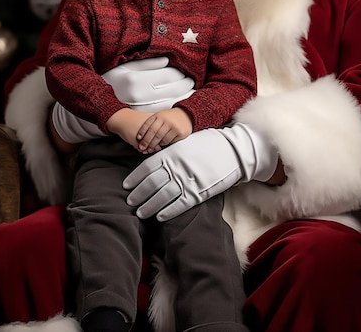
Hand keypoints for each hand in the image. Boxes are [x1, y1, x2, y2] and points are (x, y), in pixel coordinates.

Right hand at [102, 57, 194, 111]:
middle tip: (191, 82)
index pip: (167, 76)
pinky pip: (162, 115)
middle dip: (185, 86)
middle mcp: (138, 97)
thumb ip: (147, 63)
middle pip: (172, 91)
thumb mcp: (126, 66)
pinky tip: (179, 104)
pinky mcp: (141, 120)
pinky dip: (174, 109)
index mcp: (135, 80)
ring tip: (189, 92)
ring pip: (170, 105)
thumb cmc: (113, 78)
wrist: (98, 100)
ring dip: (183, 98)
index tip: (186, 73)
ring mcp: (140, 110)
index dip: (180, 75)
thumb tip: (167, 60)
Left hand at [123, 122, 278, 220]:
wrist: (234, 150)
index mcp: (172, 153)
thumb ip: (171, 152)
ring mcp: (187, 180)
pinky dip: (168, 211)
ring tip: (140, 212)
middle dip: (138, 194)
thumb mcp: (187, 142)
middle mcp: (176, 167)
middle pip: (151, 184)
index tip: (127, 185)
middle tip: (130, 201)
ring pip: (162, 196)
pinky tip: (159, 216)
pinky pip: (179, 205)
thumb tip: (156, 161)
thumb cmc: (210, 143)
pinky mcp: (199, 192)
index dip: (135, 178)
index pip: (146, 168)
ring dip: (149, 206)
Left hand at [136, 108, 192, 152]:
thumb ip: (151, 123)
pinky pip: (170, 141)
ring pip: (162, 139)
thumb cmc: (170, 116)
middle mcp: (167, 121)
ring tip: (150, 148)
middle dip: (147, 142)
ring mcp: (175, 127)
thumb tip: (141, 136)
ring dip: (155, 145)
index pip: (149, 125)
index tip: (138, 139)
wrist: (186, 114)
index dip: (142, 133)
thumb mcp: (160, 115)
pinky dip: (164, 144)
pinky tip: (160, 145)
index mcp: (160, 115)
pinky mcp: (181, 133)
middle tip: (142, 148)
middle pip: (155, 134)